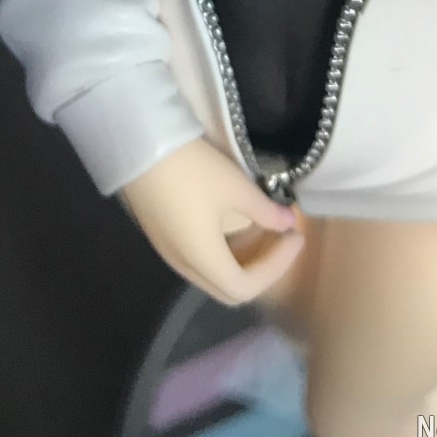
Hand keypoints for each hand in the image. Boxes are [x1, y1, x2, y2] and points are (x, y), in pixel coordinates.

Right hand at [121, 138, 304, 304]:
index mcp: (204, 261)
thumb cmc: (192, 170)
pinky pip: (197, 259)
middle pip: (228, 289)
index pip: (246, 288)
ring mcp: (168, 252)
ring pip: (211, 275)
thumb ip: (265, 210)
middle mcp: (184, 266)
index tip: (294, 237)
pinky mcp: (160, 236)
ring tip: (262, 230)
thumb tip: (287, 222)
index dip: (277, 268)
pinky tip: (230, 223)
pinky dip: (222, 252)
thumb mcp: (235, 187)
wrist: (141, 146)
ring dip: (241, 261)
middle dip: (261, 269)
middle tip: (281, 240)